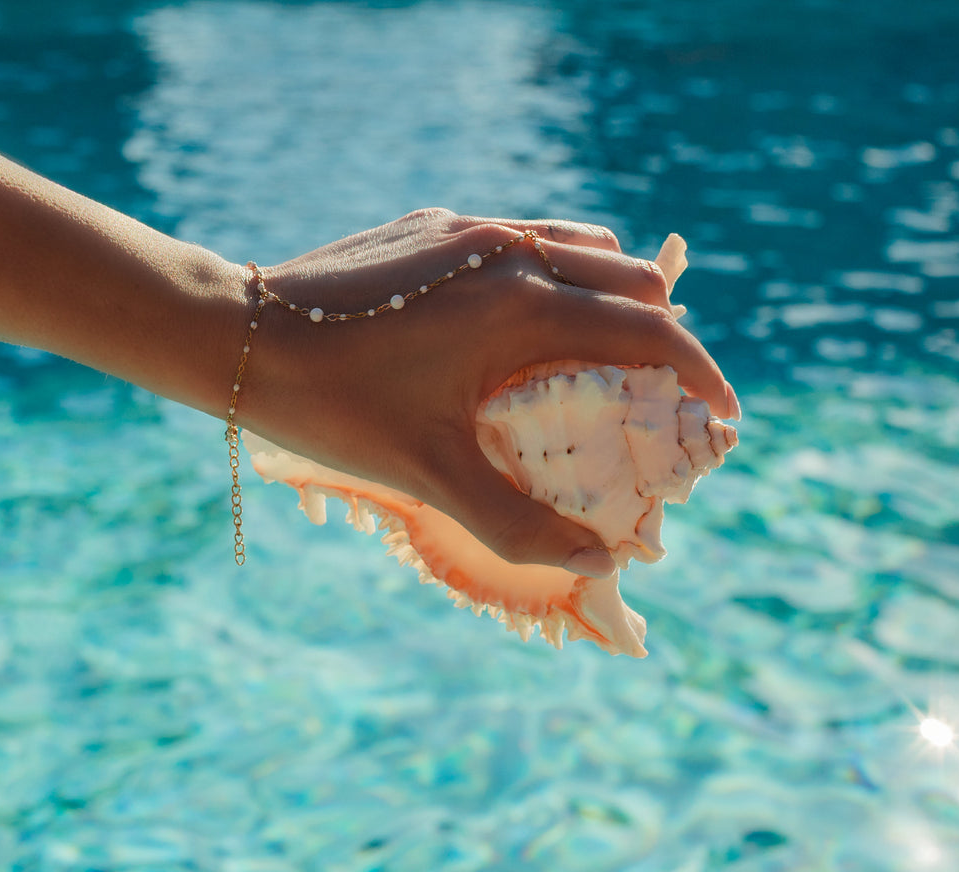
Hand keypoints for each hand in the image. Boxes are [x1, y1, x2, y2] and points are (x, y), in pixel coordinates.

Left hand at [237, 208, 739, 571]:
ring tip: (607, 354)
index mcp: (521, 307)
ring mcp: (471, 231)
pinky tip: (527, 323)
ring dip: (612, 295)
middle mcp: (509, 252)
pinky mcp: (435, 226)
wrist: (235, 336)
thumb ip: (519, 520)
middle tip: (658, 395)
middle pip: (632, 281)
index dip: (701, 374)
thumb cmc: (333, 408)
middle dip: (663, 335)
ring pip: (583, 246)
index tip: (723, 417)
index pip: (650, 330)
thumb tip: (601, 558)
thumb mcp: (430, 472)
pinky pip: (527, 237)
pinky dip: (557, 273)